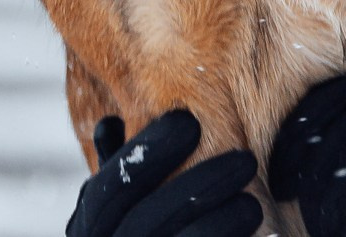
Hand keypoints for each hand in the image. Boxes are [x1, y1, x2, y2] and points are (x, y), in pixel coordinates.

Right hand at [69, 109, 262, 236]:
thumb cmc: (137, 236)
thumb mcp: (114, 213)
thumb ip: (117, 172)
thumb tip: (109, 124)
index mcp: (87, 231)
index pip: (110, 190)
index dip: (147, 152)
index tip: (188, 120)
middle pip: (144, 222)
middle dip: (198, 187)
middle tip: (246, 160)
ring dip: (218, 226)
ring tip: (254, 205)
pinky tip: (258, 235)